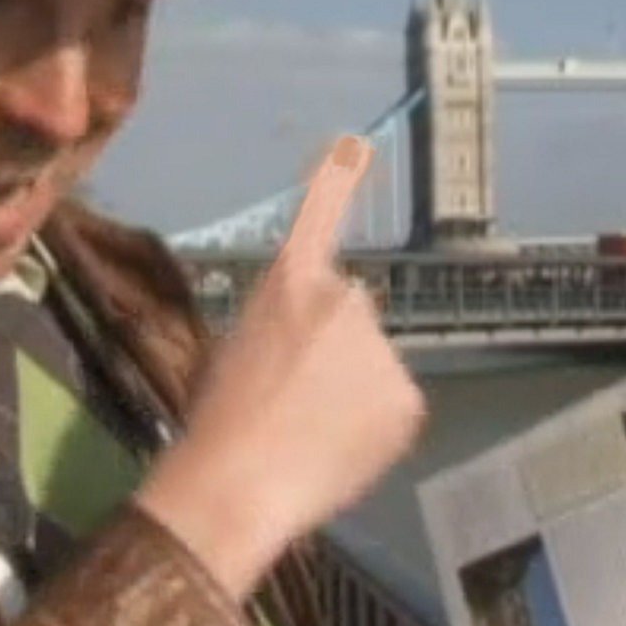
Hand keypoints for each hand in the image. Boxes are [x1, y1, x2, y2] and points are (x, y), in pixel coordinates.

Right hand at [138, 136, 427, 595]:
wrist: (238, 481)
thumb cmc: (218, 422)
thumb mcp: (237, 349)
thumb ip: (284, 329)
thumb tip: (315, 350)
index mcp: (292, 283)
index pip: (319, 218)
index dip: (338, 180)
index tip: (357, 143)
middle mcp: (347, 300)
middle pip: (351, 321)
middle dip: (335, 353)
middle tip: (298, 403)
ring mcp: (384, 347)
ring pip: (373, 369)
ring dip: (353, 394)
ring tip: (310, 437)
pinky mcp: (407, 396)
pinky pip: (392, 410)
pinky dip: (372, 431)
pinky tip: (336, 453)